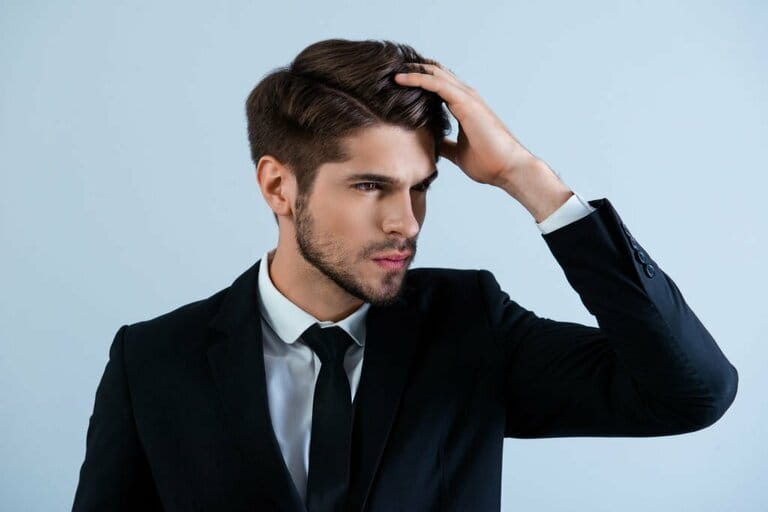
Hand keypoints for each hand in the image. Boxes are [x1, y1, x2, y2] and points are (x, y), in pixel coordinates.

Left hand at [394, 61, 538, 187]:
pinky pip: (437, 84)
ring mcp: (467, 98)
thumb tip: (432, 144)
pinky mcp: (466, 103)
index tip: (396, 82)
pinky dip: (418, 79)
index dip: (418, 81)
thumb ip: (445, 144)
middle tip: (388, 70)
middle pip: (435, 74)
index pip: (438, 85)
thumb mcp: (457, 152)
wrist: (508, 169)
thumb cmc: (488, 162)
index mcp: (464, 106)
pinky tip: (401, 78)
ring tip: (389, 68)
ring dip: (412, 70)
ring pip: (434, 74)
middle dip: (412, 71)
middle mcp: (466, 97)